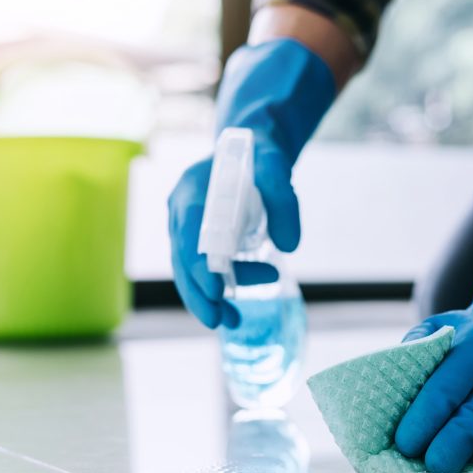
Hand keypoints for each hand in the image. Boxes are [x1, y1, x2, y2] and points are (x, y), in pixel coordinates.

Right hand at [168, 39, 335, 327]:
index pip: (190, 233)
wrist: (250, 150)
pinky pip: (200, 270)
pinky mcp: (197, 240)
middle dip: (197, 293)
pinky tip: (233, 312)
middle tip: (218, 321)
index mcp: (193, 191)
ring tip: (232, 322)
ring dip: (205, 299)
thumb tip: (290, 246)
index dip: (198, 264)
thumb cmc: (260, 156)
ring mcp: (186, 227)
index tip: (215, 290)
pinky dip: (214, 292)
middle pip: (182, 259)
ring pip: (187, 270)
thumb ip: (284, 200)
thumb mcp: (276, 166)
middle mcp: (182, 211)